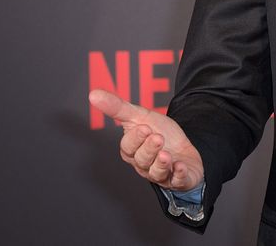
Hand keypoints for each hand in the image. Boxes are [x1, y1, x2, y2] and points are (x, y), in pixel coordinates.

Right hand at [89, 89, 204, 191]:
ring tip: (166, 155)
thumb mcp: (140, 116)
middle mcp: (145, 165)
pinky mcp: (179, 180)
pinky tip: (181, 167)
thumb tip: (93, 94)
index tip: (144, 127)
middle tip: (158, 137)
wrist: (183, 146)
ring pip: (156, 173)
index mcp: (133, 150)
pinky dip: (179, 175)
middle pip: (142, 159)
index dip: (136, 138)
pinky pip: (178, 181)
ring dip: (161, 164)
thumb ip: (117, 107)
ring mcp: (161, 174)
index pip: (129, 147)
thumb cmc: (158, 132)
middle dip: (150, 149)